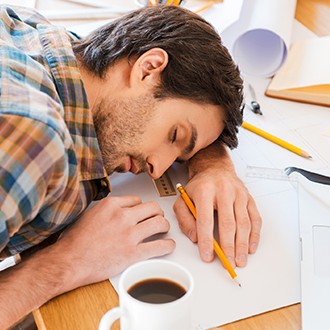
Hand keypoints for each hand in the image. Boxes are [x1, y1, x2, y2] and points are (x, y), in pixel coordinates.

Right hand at [57, 195, 174, 289]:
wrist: (69, 262)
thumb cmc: (75, 241)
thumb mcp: (89, 214)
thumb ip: (107, 209)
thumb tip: (120, 210)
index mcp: (111, 205)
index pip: (137, 200)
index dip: (141, 206)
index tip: (142, 212)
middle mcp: (122, 216)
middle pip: (152, 208)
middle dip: (157, 212)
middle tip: (157, 217)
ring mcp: (129, 234)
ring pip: (159, 223)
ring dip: (164, 225)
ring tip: (163, 229)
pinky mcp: (133, 253)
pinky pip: (159, 246)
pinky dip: (167, 245)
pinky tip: (168, 245)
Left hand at [173, 143, 261, 267]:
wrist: (215, 168)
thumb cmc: (199, 187)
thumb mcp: (183, 199)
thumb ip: (184, 219)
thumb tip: (195, 238)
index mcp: (205, 191)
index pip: (206, 219)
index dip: (207, 240)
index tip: (207, 256)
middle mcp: (224, 191)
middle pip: (228, 223)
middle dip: (228, 247)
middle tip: (228, 263)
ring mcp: (239, 194)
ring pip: (243, 223)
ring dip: (242, 245)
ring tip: (240, 260)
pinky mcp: (249, 198)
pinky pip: (255, 219)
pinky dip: (254, 235)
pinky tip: (250, 247)